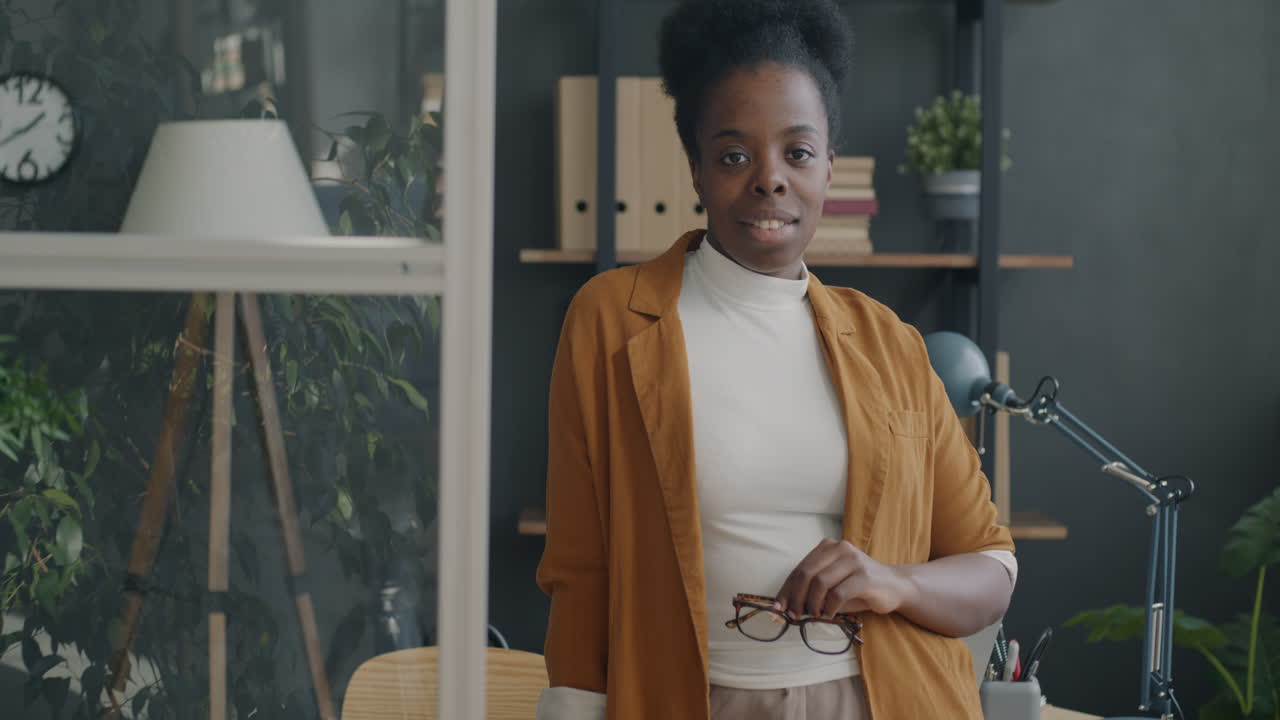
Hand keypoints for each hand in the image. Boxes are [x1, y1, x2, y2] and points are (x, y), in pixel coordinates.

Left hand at [774, 538, 912, 618]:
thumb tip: (786, 608)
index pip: (800, 568)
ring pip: (819, 582)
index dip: (786, 589)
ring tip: (813, 616)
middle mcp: (840, 548)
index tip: (778, 607)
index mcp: (828, 547)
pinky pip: (838, 593)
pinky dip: (829, 608)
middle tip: (793, 615)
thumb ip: (812, 591)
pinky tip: (829, 615)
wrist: (895, 586)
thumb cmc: (859, 588)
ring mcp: (853, 560)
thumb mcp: (832, 586)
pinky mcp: (865, 576)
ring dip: (811, 603)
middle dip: (795, 597)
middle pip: (806, 573)